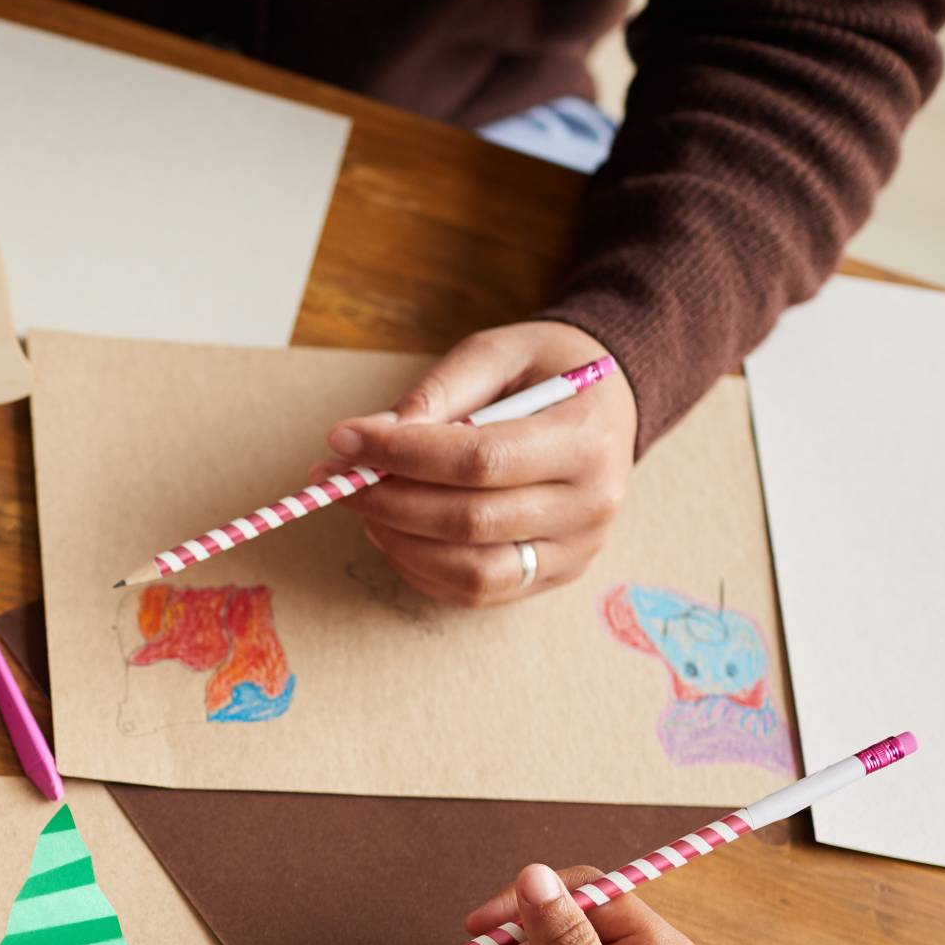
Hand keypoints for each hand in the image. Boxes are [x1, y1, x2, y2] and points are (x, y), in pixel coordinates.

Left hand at [327, 320, 636, 606]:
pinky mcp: (553, 576)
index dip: (402, 454)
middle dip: (388, 501)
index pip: (480, 460)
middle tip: (338, 477)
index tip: (344, 440)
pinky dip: (420, 568)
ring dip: (400, 543)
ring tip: (365, 506)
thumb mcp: (499, 352)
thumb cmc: (547, 372)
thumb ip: (440, 390)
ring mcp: (575, 550)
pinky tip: (394, 532)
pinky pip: (475, 592)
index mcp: (586, 438)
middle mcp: (590, 504)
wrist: (606, 405)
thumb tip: (375, 435)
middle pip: (470, 522)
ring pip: (471, 571)